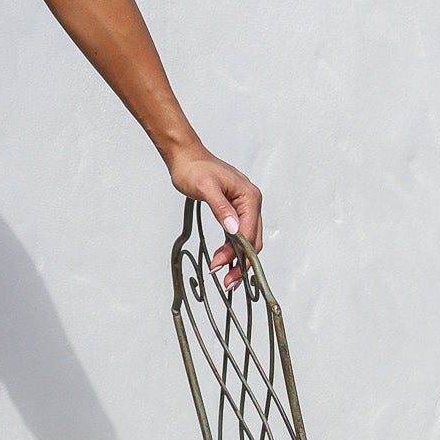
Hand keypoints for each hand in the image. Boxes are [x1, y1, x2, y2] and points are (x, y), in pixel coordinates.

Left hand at [166, 148, 262, 291]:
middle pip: (253, 240)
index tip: (221, 268)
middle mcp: (251, 202)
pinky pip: (239, 233)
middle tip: (226, 281)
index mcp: (249, 197)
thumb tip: (234, 229)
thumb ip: (220, 208)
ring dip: (237, 258)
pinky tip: (223, 259)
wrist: (186, 157)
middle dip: (241, 262)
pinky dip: (232, 248)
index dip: (237, 253)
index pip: (249, 233)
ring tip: (223, 275)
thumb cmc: (194, 169)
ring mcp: (245, 206)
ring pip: (247, 239)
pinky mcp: (235, 209)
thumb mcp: (205, 188)